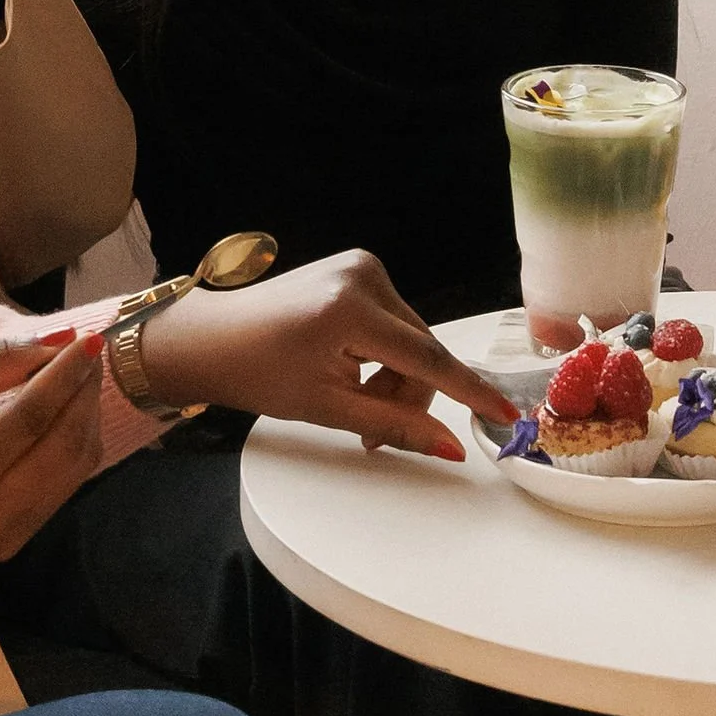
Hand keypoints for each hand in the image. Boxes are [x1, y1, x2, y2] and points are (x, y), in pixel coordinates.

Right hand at [0, 329, 102, 647]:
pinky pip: (63, 486)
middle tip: (89, 348)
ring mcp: (5, 539)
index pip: (26, 422)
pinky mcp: (15, 544)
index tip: (89, 336)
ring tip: (80, 372)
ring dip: (85, 415)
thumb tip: (52, 340)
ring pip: (74, 468)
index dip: (64, 375)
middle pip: (63, 447)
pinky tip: (64, 410)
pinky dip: (73, 442)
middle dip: (84, 392)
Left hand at [139, 252, 519, 460]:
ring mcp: (360, 266)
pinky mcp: (356, 268)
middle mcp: (363, 275)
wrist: (211, 338)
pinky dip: (384, 353)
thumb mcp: (326, 408)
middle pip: (419, 349)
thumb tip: (451, 449)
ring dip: (396, 377)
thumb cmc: (257, 374)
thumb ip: (394, 425)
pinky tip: (353, 370)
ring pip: (410, 337)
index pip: (426, 356)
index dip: (468, 390)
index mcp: (350, 308)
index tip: (505, 412)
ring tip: (357, 404)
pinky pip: (393, 321)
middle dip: (407, 396)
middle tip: (376, 435)